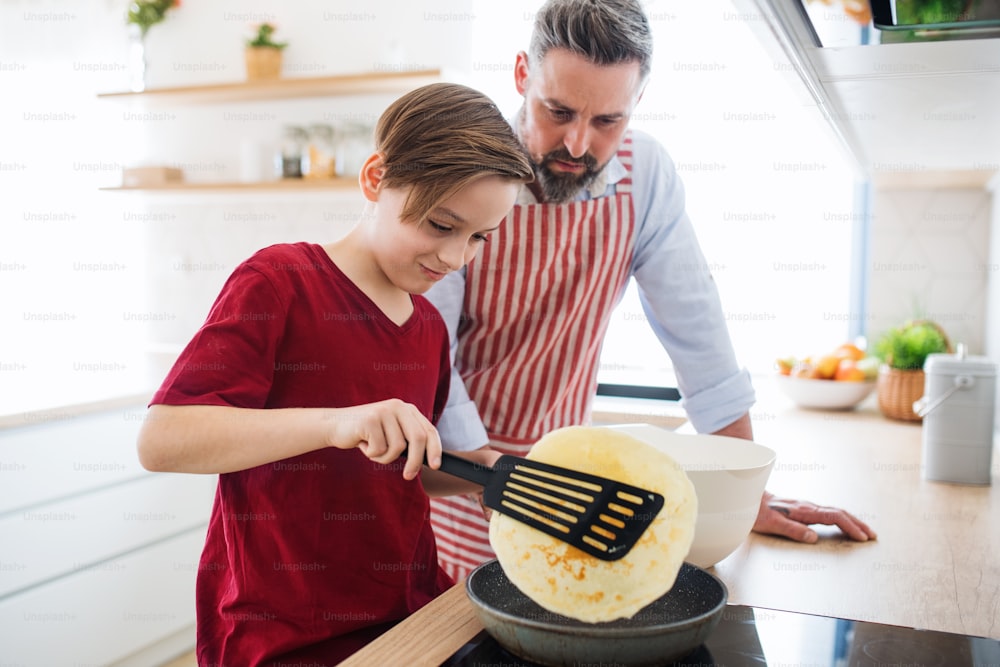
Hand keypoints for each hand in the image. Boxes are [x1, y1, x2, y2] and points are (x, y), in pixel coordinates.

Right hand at [324, 399, 441, 479]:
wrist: (336, 426)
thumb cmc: (366, 435)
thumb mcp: (391, 434)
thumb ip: (408, 440)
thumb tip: (429, 460)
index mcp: (407, 409)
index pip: (429, 430)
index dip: (435, 449)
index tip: (436, 466)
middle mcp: (399, 406)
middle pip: (418, 438)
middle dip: (416, 461)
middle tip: (408, 476)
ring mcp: (385, 411)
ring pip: (398, 448)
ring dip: (384, 457)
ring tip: (372, 448)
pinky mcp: (371, 419)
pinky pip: (380, 449)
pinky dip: (371, 454)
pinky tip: (362, 444)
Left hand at [752, 491, 876, 542]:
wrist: (747, 499)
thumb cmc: (757, 513)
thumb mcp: (772, 524)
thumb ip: (792, 530)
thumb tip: (813, 537)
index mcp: (804, 510)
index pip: (834, 516)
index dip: (850, 527)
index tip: (863, 537)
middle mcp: (808, 506)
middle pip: (840, 512)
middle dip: (858, 523)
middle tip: (873, 535)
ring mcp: (806, 507)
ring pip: (835, 512)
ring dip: (852, 521)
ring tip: (864, 531)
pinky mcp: (803, 509)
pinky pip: (828, 513)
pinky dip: (841, 519)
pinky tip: (844, 525)